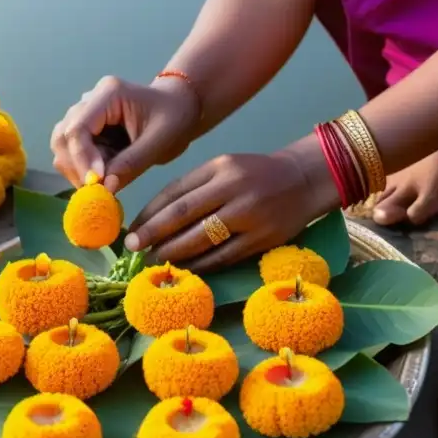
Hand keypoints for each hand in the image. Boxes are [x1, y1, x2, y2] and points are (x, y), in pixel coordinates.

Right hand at [50, 76, 199, 191]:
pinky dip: (84, 170)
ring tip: (107, 180)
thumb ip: (132, 163)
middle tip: (98, 189)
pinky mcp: (87, 131)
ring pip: (62, 146)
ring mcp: (85, 115)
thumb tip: (105, 188)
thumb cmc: (176, 118)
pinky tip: (107, 174)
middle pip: (63, 137)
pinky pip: (74, 154)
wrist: (181, 108)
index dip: (82, 158)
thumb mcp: (160, 141)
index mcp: (108, 94)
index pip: (78, 128)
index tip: (97, 183)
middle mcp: (89, 101)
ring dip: (78, 170)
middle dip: (76, 167)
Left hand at [125, 140, 339, 271]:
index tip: (133, 229)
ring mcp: (249, 215)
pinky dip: (202, 265)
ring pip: (201, 239)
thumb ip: (194, 188)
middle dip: (153, 234)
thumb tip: (155, 217)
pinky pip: (224, 256)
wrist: (304, 180)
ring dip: (174, 253)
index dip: (150, 213)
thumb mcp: (225, 168)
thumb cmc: (256, 175)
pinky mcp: (262, 238)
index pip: (175, 192)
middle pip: (183, 215)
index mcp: (219, 168)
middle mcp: (232, 189)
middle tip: (133, 248)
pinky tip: (186, 269)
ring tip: (155, 261)